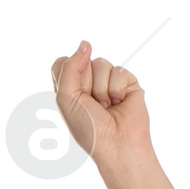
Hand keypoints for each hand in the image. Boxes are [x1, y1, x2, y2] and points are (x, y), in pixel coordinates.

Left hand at [51, 40, 151, 165]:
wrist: (117, 145)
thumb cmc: (90, 129)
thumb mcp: (66, 99)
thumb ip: (68, 68)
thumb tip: (85, 44)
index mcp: (70, 89)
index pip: (62, 63)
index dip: (68, 72)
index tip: (75, 93)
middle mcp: (88, 84)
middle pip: (83, 60)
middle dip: (86, 82)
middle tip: (92, 104)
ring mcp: (108, 82)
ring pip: (101, 63)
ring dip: (101, 88)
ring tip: (107, 106)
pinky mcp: (127, 82)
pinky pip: (119, 70)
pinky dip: (117, 89)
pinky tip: (119, 104)